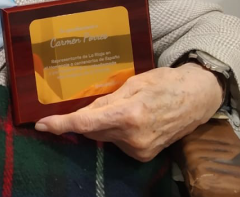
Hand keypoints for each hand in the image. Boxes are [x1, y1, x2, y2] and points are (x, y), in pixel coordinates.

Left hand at [34, 63, 223, 161]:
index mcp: (129, 114)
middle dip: (82, 119)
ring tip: (121, 106)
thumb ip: (106, 100)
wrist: (198, 98)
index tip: (41, 124)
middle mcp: (133, 137)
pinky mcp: (144, 155)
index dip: (60, 125)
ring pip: (103, 137)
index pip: (85, 124)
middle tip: (86, 104)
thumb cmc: (166, 83)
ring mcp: (140, 149)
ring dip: (101, 124)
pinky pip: (116, 142)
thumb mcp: (133, 83)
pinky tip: (129, 118)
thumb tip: (81, 113)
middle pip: (92, 131)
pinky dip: (114, 132)